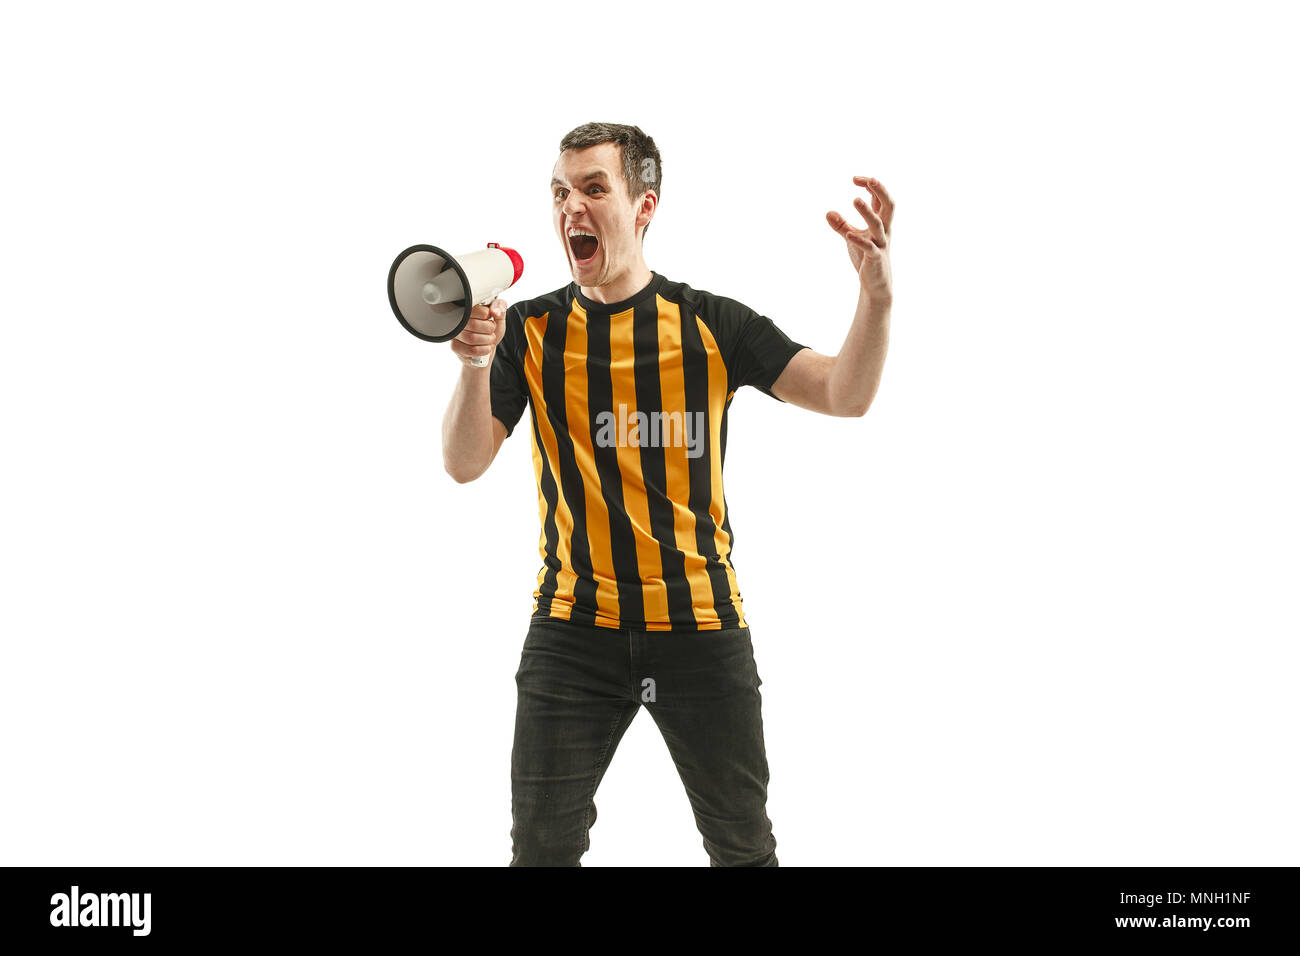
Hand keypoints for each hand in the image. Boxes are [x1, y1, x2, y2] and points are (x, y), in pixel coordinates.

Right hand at [450, 298, 506, 366]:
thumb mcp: (498, 318)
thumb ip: (500, 308)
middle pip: (474, 325)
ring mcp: (455, 334)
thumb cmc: (488, 333)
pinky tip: (484, 347)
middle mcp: (458, 320)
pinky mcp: (455, 347)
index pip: (475, 310)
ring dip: (487, 341)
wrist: (485, 351)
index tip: (488, 318)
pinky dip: (484, 350)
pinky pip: (472, 350)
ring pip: (472, 338)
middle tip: (490, 331)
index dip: (487, 315)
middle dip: (489, 330)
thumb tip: (495, 311)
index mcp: (467, 309)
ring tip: (488, 340)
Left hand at [826, 176, 893, 305]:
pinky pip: (869, 247)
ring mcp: (881, 244)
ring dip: (867, 212)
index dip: (871, 186)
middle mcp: (884, 231)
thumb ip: (841, 225)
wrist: (875, 283)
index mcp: (881, 223)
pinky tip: (848, 234)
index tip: (855, 179)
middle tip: (870, 180)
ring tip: (855, 200)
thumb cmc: (866, 258)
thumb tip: (828, 212)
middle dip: (881, 191)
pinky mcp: (875, 258)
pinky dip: (858, 240)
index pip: (880, 198)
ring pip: (878, 225)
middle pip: (889, 205)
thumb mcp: (852, 237)